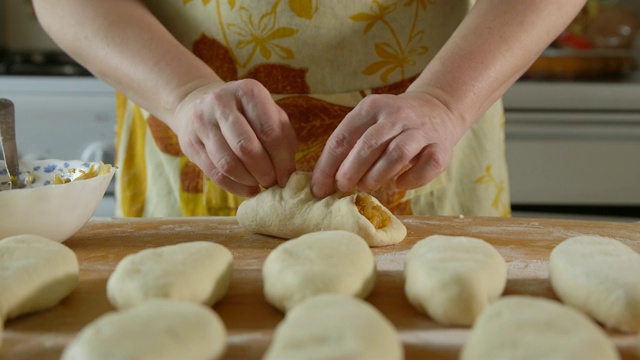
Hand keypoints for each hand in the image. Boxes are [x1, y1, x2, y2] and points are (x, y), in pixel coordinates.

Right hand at [171, 79, 297, 196]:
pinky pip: (214, 173)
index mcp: (248, 92)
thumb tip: (288, 174)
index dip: (282, 160)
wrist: (200, 104)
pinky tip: (247, 188)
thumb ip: (283, 139)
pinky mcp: (189, 142)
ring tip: (259, 185)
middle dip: (264, 172)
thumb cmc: (246, 114)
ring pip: (228, 163)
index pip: (270, 132)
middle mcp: (221, 102)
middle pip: (246, 148)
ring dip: (249, 181)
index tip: (287, 177)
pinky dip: (234, 187)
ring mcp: (201, 121)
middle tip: (272, 182)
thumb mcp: (269, 115)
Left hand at [311, 91, 466, 197]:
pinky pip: (427, 166)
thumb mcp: (368, 123)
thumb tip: (323, 182)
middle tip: (342, 187)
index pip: (343, 137)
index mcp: (371, 107)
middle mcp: (397, 115)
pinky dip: (411, 179)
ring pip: (397, 154)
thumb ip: (348, 146)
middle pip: (369, 144)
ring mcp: (421, 130)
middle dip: (351, 170)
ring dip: (377, 175)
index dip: (327, 166)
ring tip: (365, 187)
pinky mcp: (441, 147)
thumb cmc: (392, 124)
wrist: (437, 109)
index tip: (318, 188)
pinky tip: (398, 185)